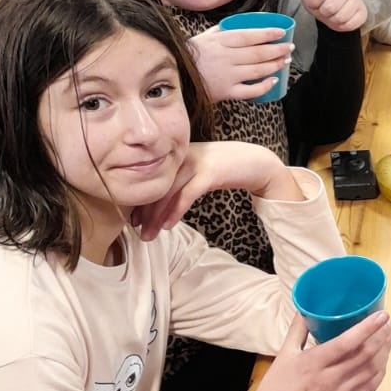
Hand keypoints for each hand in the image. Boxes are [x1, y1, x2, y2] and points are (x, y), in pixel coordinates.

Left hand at [131, 143, 301, 238]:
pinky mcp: (210, 172)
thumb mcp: (197, 171)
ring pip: (168, 192)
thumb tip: (159, 201)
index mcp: (176, 155)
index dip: (140, 201)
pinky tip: (168, 225)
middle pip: (156, 186)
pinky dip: (175, 211)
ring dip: (156, 217)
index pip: (151, 180)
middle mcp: (182, 156)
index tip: (134, 220)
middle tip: (138, 233)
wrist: (256, 162)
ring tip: (149, 235)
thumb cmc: (225, 169)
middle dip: (145, 213)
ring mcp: (196, 163)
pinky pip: (187, 194)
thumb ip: (180, 179)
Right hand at [187, 23, 291, 102]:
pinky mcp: (226, 92)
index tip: (282, 33)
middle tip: (290, 47)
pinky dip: (263, 86)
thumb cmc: (190, 55)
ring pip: (257, 70)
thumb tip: (245, 23)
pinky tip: (273, 81)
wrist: (175, 77)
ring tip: (285, 60)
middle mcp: (226, 57)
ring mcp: (227, 76)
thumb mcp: (204, 37)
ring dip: (275, 65)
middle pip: (258, 53)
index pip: (250, 35)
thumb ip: (223, 30)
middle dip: (277, 50)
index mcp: (221, 41)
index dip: (268, 34)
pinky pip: (249, 91)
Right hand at [226, 310, 390, 390]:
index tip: (382, 315)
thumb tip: (305, 308)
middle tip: (389, 323)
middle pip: (365, 355)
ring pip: (371, 371)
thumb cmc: (274, 390)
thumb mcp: (283, 355)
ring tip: (389, 337)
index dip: (368, 327)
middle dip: (382, 336)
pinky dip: (380, 373)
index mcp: (314, 363)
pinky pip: (369, 388)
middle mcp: (330, 379)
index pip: (348, 342)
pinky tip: (383, 361)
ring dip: (384, 352)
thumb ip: (296, 330)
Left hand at [293, 0, 366, 32]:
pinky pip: (349, 24)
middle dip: (323, 12)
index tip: (315, 0)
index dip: (314, 3)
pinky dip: (342, 26)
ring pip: (339, 17)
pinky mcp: (362, 12)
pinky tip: (341, 19)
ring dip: (332, 20)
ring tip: (333, 14)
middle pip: (329, 7)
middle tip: (324, 9)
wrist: (334, 11)